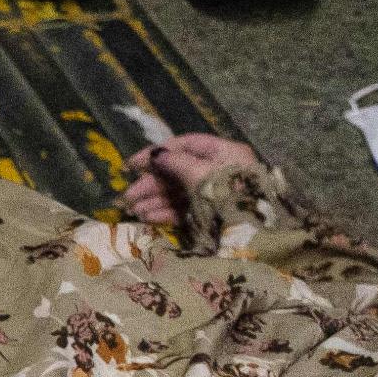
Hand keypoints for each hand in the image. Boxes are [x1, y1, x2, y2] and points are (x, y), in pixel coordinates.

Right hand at [121, 132, 260, 229]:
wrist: (249, 231)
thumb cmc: (225, 194)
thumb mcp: (199, 173)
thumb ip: (175, 163)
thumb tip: (156, 155)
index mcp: (222, 153)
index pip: (186, 145)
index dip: (157, 152)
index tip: (132, 165)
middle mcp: (217, 170)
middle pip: (177, 171)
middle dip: (151, 184)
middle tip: (127, 196)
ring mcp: (212, 193)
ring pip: (177, 192)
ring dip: (153, 200)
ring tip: (132, 210)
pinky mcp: (208, 214)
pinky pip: (183, 208)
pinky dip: (164, 212)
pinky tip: (147, 217)